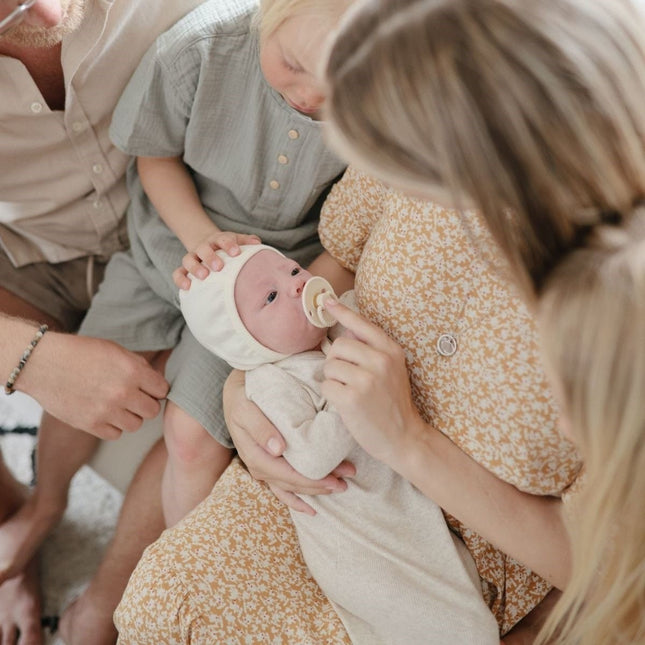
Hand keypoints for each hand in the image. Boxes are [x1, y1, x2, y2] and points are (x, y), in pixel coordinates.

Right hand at [19, 332, 168, 439]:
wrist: (43, 362)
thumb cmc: (80, 353)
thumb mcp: (115, 350)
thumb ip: (139, 366)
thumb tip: (157, 381)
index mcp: (132, 371)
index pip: (163, 390)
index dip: (156, 389)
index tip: (148, 388)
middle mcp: (122, 392)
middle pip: (152, 411)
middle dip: (146, 404)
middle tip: (134, 398)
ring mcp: (106, 410)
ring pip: (136, 425)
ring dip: (130, 416)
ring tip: (118, 405)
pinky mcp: (90, 424)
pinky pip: (116, 434)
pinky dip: (113, 426)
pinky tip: (104, 413)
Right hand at [173, 230, 260, 288]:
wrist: (208, 244)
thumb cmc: (228, 247)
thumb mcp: (237, 241)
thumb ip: (247, 242)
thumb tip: (257, 243)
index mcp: (218, 240)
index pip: (222, 239)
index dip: (228, 245)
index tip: (236, 253)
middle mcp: (203, 247)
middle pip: (203, 249)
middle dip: (210, 257)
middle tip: (219, 267)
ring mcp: (193, 257)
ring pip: (188, 259)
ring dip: (195, 268)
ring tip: (204, 277)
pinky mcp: (184, 269)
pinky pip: (178, 273)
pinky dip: (180, 279)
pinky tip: (187, 288)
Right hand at [223, 370, 354, 513]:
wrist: (235, 394)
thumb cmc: (243, 398)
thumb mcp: (246, 408)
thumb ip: (260, 427)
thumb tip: (277, 450)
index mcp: (255, 454)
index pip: (287, 474)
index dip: (311, 480)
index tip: (334, 479)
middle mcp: (259, 466)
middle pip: (292, 483)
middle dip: (320, 485)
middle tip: (346, 483)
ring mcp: (264, 468)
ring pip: (291, 487)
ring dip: (315, 489)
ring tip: (340, 486)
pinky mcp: (268, 465)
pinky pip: (282, 489)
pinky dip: (296, 500)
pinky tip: (312, 508)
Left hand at [321, 299, 424, 468]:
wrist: (404, 438)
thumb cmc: (392, 403)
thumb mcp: (393, 369)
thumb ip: (373, 349)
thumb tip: (346, 329)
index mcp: (391, 350)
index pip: (361, 324)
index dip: (341, 311)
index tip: (326, 300)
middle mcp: (380, 361)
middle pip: (338, 346)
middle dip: (337, 361)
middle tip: (349, 378)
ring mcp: (367, 380)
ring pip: (330, 366)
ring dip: (334, 380)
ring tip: (350, 392)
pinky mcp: (352, 398)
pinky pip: (326, 386)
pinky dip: (331, 395)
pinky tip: (346, 404)